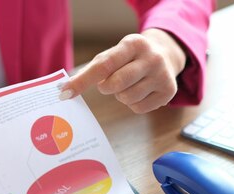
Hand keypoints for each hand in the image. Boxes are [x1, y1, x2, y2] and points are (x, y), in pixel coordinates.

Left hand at [60, 29, 186, 113]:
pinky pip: (138, 108)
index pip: (103, 65)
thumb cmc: (129, 58)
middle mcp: (151, 58)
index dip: (82, 81)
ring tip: (129, 84)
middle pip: (115, 84)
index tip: (65, 93)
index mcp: (133, 44)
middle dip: (106, 87)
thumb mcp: (114, 55)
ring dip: (121, 95)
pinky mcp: (169, 92)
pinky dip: (134, 103)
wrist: (165, 55)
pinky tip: (140, 91)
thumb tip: (65, 90)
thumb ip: (92, 70)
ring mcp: (162, 75)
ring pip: (127, 98)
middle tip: (110, 83)